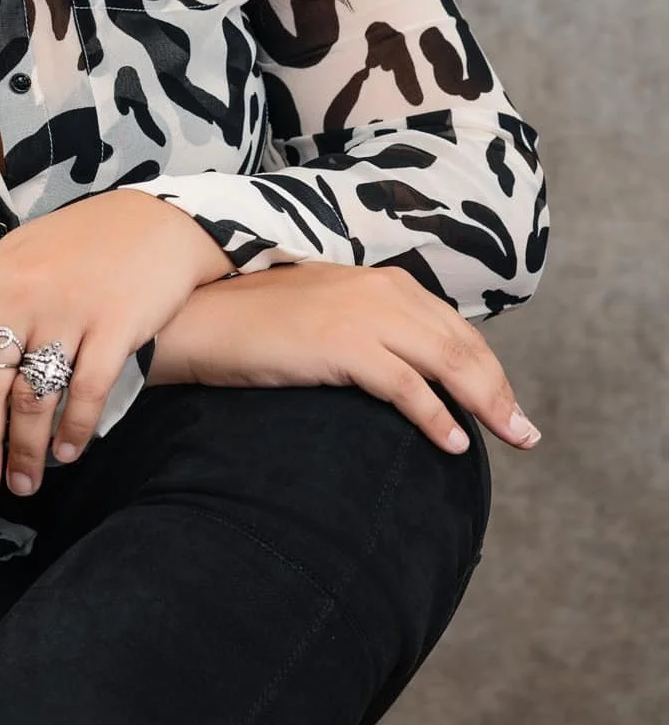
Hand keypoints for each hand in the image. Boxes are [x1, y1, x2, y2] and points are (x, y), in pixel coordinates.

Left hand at [0, 192, 235, 496]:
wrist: (150, 221)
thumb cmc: (72, 245)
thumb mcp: (8, 265)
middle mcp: (20, 298)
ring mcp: (68, 311)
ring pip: (33, 398)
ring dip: (26, 451)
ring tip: (25, 482)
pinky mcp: (115, 324)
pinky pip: (86, 390)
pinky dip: (75, 430)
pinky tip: (69, 452)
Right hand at [149, 260, 541, 453]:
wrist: (199, 320)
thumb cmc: (253, 326)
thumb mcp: (321, 316)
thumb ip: (363, 329)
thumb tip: (398, 371)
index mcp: (378, 281)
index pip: (451, 327)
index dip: (486, 367)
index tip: (505, 403)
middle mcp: (379, 290)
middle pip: (461, 344)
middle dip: (499, 389)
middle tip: (524, 433)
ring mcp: (362, 314)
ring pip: (446, 361)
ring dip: (486, 403)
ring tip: (510, 438)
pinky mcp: (343, 344)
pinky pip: (407, 386)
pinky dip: (436, 416)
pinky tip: (454, 443)